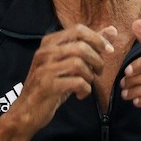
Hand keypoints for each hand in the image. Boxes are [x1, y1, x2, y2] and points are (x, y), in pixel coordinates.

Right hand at [7, 23, 117, 137]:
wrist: (27, 110)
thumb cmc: (51, 84)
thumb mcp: (69, 62)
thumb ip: (90, 45)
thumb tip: (112, 30)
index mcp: (50, 42)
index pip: (78, 30)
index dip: (98, 39)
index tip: (108, 51)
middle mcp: (45, 52)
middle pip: (81, 47)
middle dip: (97, 60)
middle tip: (98, 71)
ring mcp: (45, 68)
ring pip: (79, 64)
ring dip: (90, 76)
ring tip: (88, 83)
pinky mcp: (47, 85)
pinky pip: (76, 82)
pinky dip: (85, 89)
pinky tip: (81, 94)